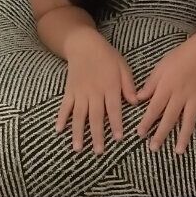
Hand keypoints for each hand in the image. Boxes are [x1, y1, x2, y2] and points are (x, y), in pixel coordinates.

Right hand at [55, 28, 137, 153]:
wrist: (84, 45)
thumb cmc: (107, 56)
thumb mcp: (123, 66)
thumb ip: (129, 85)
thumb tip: (136, 102)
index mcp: (110, 86)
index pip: (114, 108)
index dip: (116, 124)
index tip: (118, 139)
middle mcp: (94, 91)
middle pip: (95, 116)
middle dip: (97, 135)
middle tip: (99, 152)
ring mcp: (80, 92)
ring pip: (78, 115)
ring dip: (78, 132)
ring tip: (78, 149)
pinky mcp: (69, 91)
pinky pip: (64, 106)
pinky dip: (61, 118)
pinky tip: (59, 131)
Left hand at [135, 31, 195, 153]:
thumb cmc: (180, 57)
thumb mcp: (160, 67)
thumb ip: (150, 84)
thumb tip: (137, 99)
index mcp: (167, 87)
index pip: (155, 108)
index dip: (147, 121)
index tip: (140, 134)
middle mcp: (181, 94)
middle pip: (170, 117)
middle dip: (161, 134)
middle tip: (154, 149)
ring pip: (189, 120)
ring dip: (183, 136)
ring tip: (178, 151)